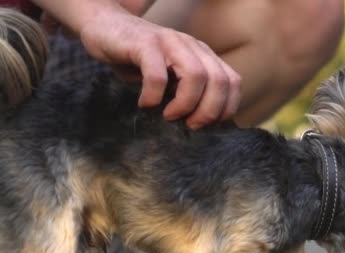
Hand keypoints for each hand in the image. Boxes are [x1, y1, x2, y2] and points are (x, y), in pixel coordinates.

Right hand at [79, 10, 240, 128]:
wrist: (105, 27)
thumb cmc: (139, 61)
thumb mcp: (171, 79)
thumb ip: (188, 94)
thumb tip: (201, 126)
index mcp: (203, 56)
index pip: (233, 82)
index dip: (226, 108)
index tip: (208, 125)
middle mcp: (192, 46)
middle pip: (219, 80)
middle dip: (209, 110)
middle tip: (190, 125)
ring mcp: (170, 42)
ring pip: (196, 75)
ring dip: (185, 103)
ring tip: (169, 116)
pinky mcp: (144, 43)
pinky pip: (157, 73)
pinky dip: (154, 95)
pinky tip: (145, 104)